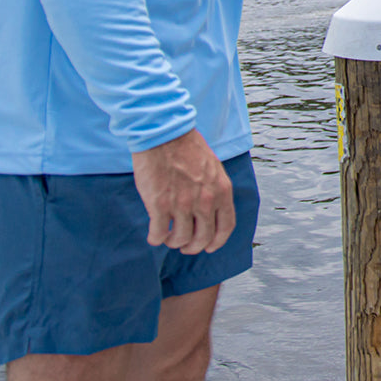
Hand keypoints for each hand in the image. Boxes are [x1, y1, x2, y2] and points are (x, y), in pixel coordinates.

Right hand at [132, 129, 234, 254]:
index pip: (226, 226)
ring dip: (174, 242)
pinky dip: (156, 238)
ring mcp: (183, 205)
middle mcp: (205, 200)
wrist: (164, 134)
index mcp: (221, 190)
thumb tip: (210, 211)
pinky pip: (158, 234)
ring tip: (168, 237)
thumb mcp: (213, 167)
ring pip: (180, 239)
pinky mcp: (160, 206)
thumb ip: (214, 190)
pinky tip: (154, 234)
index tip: (209, 246)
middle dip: (193, 246)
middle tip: (185, 245)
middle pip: (203, 238)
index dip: (217, 241)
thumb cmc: (186, 147)